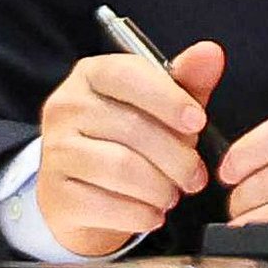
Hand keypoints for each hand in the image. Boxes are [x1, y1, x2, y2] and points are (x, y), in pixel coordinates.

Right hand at [35, 41, 224, 256]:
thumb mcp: (160, 109)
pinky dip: (141, 214)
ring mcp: (56, 152)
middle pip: (131, 128)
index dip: (168, 98)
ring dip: (160, 188)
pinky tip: (152, 213)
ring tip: (172, 194)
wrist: (81, 196)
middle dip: (176, 158)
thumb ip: (186, 82)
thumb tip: (211, 53)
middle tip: (195, 176)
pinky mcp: (57, 194)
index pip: (127, 75)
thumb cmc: (126, 144)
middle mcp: (66, 108)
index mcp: (91, 76)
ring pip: (121, 168)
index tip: (198, 122)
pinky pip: (107, 205)